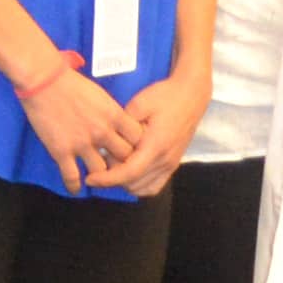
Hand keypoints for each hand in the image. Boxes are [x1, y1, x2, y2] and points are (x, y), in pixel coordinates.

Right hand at [17, 64, 133, 194]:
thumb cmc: (70, 83)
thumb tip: (117, 127)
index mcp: (114, 115)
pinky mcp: (61, 151)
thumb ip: (111, 113)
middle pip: (123, 157)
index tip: (131, 147)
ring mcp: (82, 143)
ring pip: (101, 172)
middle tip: (116, 164)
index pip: (137, 138)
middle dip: (121, 161)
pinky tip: (76, 188)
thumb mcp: (100, 95)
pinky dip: (75, 186)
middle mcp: (102, 132)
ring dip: (100, 175)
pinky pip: (72, 177)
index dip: (136, 144)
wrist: (42, 81)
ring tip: (98, 177)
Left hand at [101, 69, 204, 199]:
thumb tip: (108, 143)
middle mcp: (165, 160)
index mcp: (156, 146)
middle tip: (100, 164)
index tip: (90, 179)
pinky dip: (140, 184)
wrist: (191, 94)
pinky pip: (155, 185)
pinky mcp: (174, 163)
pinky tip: (130, 172)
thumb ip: (124, 125)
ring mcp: (172, 164)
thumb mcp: (140, 104)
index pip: (128, 173)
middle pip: (134, 184)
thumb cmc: (165, 96)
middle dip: (113, 179)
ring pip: (144, 188)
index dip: (107, 179)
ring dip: (126, 183)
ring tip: (113, 167)